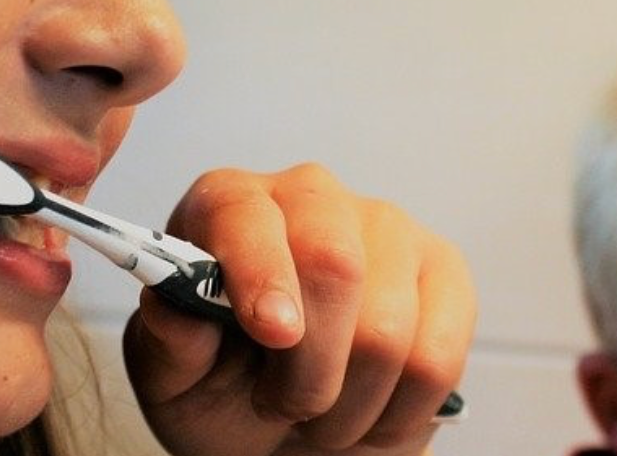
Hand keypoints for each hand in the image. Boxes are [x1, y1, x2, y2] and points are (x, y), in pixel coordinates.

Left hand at [122, 163, 476, 453]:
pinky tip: (372, 411)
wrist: (289, 420)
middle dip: (309, 367)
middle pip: (333, 266)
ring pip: (388, 328)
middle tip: (285, 407)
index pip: (248, 217)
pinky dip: (400, 412)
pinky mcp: (444, 271)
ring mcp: (388, 227)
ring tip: (324, 414)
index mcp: (230, 205)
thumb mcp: (175, 377)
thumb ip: (171, 342)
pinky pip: (436, 357)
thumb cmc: (225, 385)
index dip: (263, 274)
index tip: (272, 334)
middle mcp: (313, 196)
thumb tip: (178, 308)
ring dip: (351, 404)